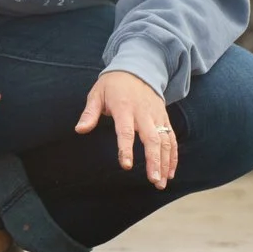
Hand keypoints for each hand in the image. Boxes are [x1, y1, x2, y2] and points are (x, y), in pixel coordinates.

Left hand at [76, 70, 176, 187]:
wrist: (138, 69)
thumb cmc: (113, 85)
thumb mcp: (97, 94)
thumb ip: (90, 113)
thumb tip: (79, 129)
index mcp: (124, 108)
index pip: (126, 131)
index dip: (127, 149)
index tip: (127, 166)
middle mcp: (143, 113)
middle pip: (151, 139)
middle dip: (154, 161)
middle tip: (153, 181)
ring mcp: (157, 116)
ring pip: (165, 141)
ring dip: (165, 163)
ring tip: (161, 182)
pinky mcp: (164, 118)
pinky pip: (171, 138)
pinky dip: (173, 155)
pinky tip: (170, 172)